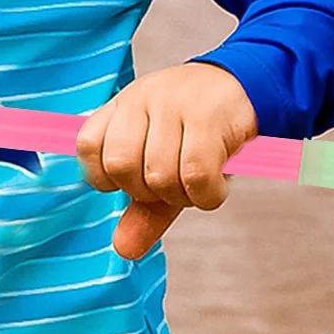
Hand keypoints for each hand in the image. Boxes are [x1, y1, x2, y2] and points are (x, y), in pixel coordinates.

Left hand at [76, 62, 258, 261]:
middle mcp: (141, 98)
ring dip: (182, 195)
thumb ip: (142, 209)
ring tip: (197, 181)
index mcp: (122, 106)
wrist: (245, 84)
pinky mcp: (207, 116)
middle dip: (146, 191)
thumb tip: (123, 249)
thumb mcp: (163, 163)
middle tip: (172, 183)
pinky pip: (195, 175)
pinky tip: (216, 187)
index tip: (137, 179)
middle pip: (120, 165)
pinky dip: (206, 196)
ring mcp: (172, 103)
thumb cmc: (197, 129)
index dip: (108, 177)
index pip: (88, 146)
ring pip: (158, 174)